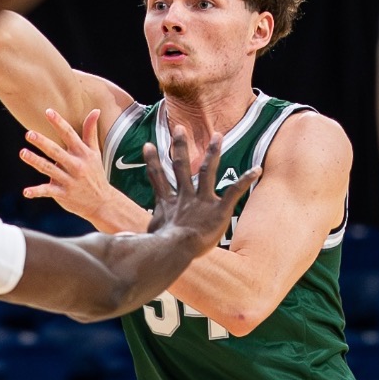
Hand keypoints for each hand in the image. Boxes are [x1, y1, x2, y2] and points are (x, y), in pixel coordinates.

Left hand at [22, 108, 141, 231]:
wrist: (102, 202)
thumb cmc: (95, 173)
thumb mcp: (95, 152)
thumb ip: (91, 132)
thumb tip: (95, 110)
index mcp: (82, 153)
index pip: (69, 135)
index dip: (59, 123)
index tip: (48, 112)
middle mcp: (76, 166)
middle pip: (56, 152)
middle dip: (43, 142)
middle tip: (29, 134)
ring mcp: (68, 180)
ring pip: (49, 169)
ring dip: (35, 161)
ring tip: (23, 153)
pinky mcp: (62, 194)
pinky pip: (47, 192)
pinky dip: (36, 192)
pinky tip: (26, 192)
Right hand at [144, 128, 259, 254]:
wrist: (174, 250)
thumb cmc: (159, 250)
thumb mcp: (145, 239)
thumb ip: (136, 236)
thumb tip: (121, 241)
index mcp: (168, 204)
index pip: (157, 177)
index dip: (152, 161)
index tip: (147, 145)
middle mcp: (185, 197)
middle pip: (181, 166)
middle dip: (180, 146)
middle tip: (179, 128)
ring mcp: (202, 201)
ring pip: (208, 171)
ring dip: (213, 152)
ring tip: (218, 136)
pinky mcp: (219, 209)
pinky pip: (234, 191)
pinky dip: (246, 179)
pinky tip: (257, 170)